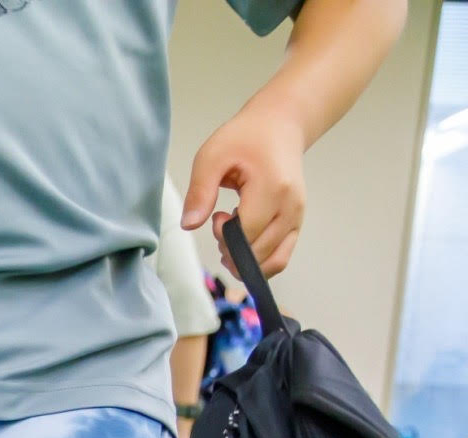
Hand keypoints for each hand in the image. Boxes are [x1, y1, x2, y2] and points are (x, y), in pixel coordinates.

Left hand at [183, 102, 307, 276]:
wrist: (280, 126)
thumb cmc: (245, 139)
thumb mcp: (211, 157)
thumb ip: (200, 192)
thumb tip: (188, 225)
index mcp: (273, 189)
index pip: (247, 235)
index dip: (225, 237)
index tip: (217, 217)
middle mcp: (292, 207)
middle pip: (259, 253)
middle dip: (231, 249)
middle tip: (221, 221)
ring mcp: (298, 217)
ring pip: (273, 262)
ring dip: (244, 259)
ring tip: (231, 233)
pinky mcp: (297, 223)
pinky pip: (281, 257)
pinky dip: (258, 259)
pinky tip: (243, 238)